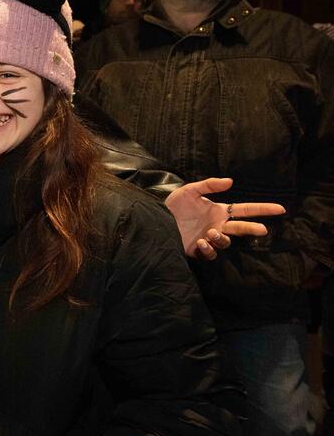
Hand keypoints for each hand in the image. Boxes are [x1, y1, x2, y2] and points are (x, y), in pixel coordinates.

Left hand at [165, 177, 285, 259]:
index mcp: (219, 211)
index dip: (262, 209)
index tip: (280, 208)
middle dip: (252, 228)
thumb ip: (209, 186)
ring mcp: (209, 238)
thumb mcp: (190, 191)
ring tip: (211, 232)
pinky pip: (211, 253)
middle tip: (262, 229)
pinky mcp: (199, 250)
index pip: (245, 210)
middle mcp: (217, 225)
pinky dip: (208, 248)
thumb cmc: (173, 205)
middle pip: (241, 228)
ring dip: (221, 238)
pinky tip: (201, 241)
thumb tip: (231, 181)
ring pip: (226, 242)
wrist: (155, 219)